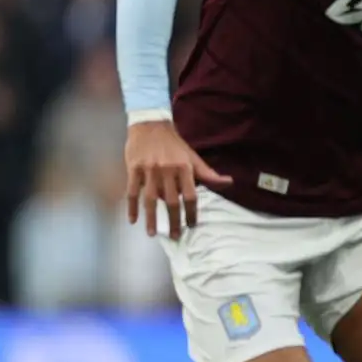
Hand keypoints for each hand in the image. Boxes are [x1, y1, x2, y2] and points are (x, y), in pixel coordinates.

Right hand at [125, 120, 231, 238]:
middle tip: (175, 236)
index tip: (191, 225)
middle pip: (172, 201)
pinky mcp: (134, 169)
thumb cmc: (174, 145)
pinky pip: (132, 192)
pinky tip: (133, 220)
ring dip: (152, 218)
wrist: (151, 125)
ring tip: (152, 234)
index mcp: (185, 168)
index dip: (192, 212)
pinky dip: (132, 207)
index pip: (191, 195)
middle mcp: (168, 170)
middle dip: (173, 220)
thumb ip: (208, 173)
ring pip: (151, 199)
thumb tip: (229, 182)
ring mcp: (150, 170)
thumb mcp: (193, 157)